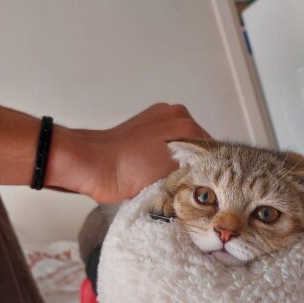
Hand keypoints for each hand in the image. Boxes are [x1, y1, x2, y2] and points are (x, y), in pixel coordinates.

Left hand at [47, 103, 207, 202]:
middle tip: (190, 188)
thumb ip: (193, 174)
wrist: (91, 165)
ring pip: (180, 145)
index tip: (208, 188)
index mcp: (186, 123)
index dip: (211, 171)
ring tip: (170, 180)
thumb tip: (206, 183)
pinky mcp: (144, 125)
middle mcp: (175, 114)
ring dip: (178, 162)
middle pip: (197, 146)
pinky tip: (157, 171)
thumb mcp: (171, 177)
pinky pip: (164, 143)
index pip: (212, 150)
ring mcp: (158, 117)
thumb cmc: (125, 173)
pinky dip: (163, 156)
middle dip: (194, 165)